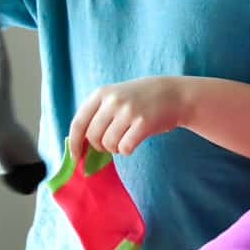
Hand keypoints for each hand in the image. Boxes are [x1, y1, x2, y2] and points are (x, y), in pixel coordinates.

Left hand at [69, 76, 186, 159]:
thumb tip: (80, 144)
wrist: (175, 94)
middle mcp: (113, 101)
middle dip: (100, 146)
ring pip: (109, 144)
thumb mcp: (117, 96)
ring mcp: (128, 111)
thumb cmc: (142, 99)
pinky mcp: (143, 123)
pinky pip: (125, 147)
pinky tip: (134, 141)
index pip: (79, 122)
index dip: (75, 143)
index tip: (76, 157)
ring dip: (115, 148)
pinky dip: (127, 149)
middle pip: (93, 137)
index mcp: (102, 93)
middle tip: (111, 143)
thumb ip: (98, 114)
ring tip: (125, 140)